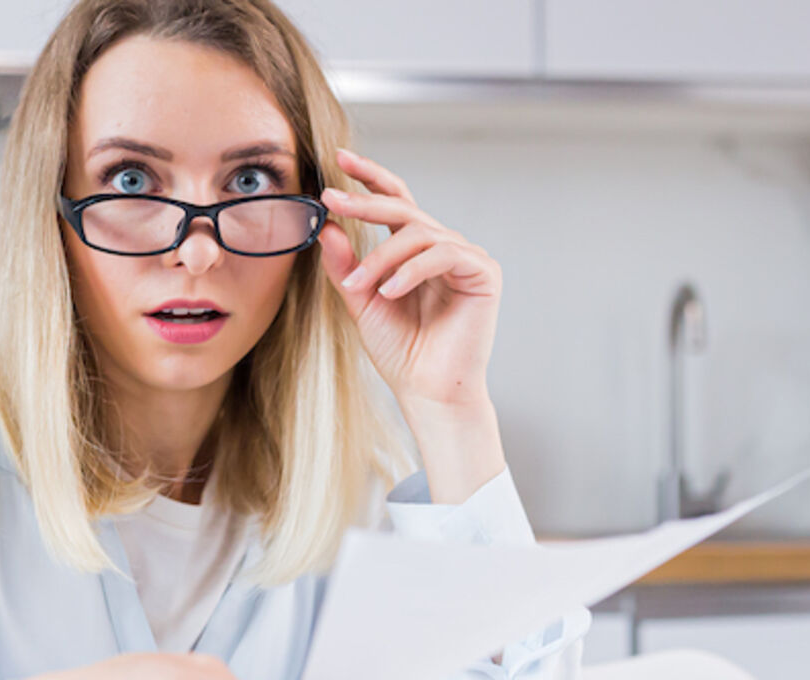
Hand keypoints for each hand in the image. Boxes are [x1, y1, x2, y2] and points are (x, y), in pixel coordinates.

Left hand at [317, 149, 500, 413]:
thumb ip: (345, 265)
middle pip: (403, 208)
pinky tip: (390, 292)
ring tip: (359, 288)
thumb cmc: (400, 351)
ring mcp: (465, 256)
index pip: (395, 200)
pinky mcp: (483, 272)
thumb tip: (326, 227)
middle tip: (332, 200)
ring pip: (417, 233)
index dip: (369, 177)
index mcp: (415, 249)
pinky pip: (442, 254)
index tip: (338, 159)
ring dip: (380, 258)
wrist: (427, 391)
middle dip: (364, 203)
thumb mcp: (360, 301)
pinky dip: (411, 270)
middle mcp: (442, 245)